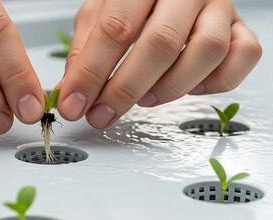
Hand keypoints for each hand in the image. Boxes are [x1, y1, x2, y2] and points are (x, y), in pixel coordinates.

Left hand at [56, 0, 261, 127]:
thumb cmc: (134, 2)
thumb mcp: (100, 14)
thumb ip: (85, 49)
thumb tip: (72, 91)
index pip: (115, 28)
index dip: (91, 72)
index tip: (74, 103)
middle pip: (161, 43)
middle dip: (125, 89)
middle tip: (102, 113)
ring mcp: (218, 8)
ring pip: (207, 50)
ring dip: (170, 87)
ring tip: (145, 98)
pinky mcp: (240, 27)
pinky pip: (243, 56)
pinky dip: (217, 81)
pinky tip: (190, 86)